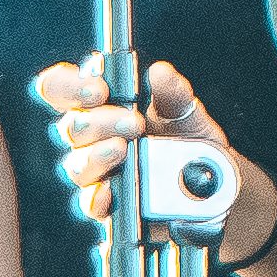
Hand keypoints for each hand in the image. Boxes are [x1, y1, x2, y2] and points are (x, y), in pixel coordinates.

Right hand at [30, 55, 256, 239]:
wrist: (215, 185)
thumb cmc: (190, 141)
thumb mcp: (187, 112)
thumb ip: (173, 92)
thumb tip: (159, 72)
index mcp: (101, 105)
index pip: (61, 89)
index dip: (69, 85)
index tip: (99, 89)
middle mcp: (93, 138)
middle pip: (70, 128)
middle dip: (99, 122)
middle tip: (135, 123)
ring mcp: (99, 173)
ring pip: (76, 166)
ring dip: (97, 155)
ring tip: (124, 150)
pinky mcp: (110, 205)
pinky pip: (90, 203)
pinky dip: (98, 196)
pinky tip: (111, 189)